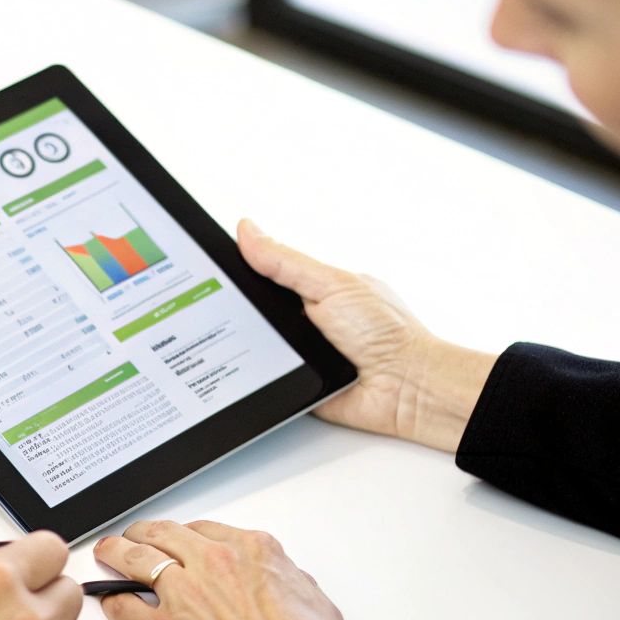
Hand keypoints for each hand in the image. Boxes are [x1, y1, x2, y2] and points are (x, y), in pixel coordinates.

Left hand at [96, 519, 349, 619]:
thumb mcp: (318, 606)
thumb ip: (294, 584)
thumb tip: (287, 584)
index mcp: (252, 552)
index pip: (205, 529)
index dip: (186, 535)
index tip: (178, 541)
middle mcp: (213, 563)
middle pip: (163, 534)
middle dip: (143, 533)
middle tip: (133, 538)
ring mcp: (182, 593)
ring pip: (134, 558)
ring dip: (116, 552)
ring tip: (106, 553)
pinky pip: (123, 606)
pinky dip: (111, 602)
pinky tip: (108, 602)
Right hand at [237, 219, 495, 452]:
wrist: (406, 387)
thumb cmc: (386, 333)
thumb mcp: (330, 285)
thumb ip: (286, 262)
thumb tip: (248, 231)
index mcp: (315, 289)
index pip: (266, 273)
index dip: (241, 270)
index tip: (214, 266)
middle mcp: (307, 319)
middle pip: (257, 311)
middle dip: (243, 311)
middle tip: (230, 308)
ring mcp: (301, 352)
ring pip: (257, 346)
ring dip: (252, 346)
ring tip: (255, 341)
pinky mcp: (296, 384)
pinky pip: (267, 379)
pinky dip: (261, 376)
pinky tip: (261, 370)